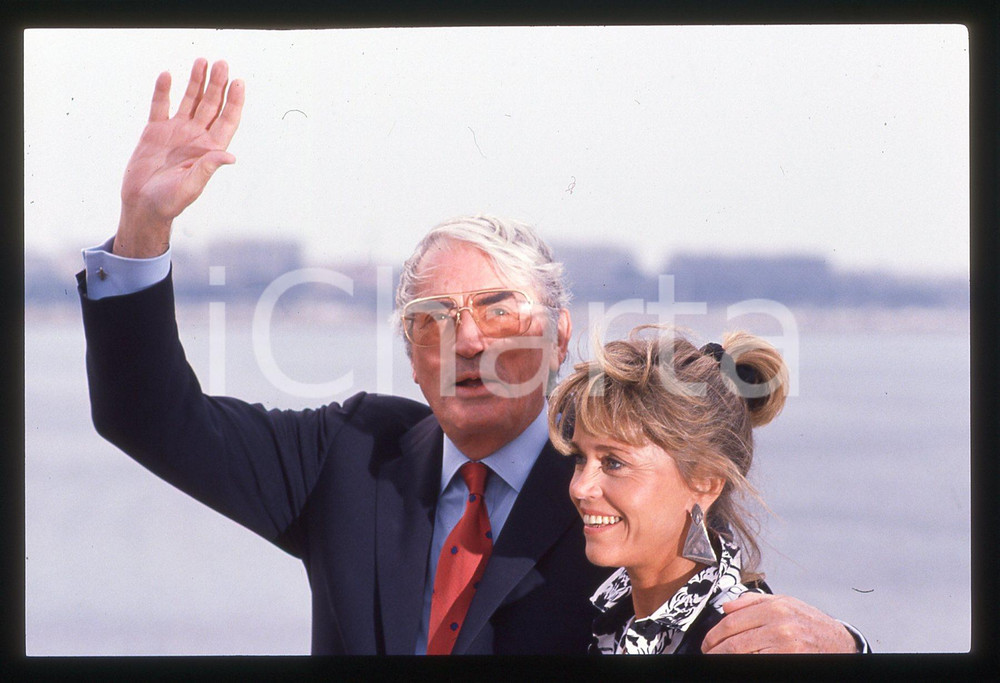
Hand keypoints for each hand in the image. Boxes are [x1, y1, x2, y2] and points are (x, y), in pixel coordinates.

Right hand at [114, 58, 243, 257]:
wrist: (142, 205)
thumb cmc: (169, 202)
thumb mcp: (192, 187)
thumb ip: (208, 168)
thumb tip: (230, 157)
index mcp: (209, 150)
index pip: (226, 120)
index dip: (234, 102)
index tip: (239, 83)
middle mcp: (196, 138)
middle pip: (210, 105)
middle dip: (217, 84)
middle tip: (221, 64)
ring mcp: (176, 132)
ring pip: (190, 101)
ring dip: (196, 82)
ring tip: (202, 62)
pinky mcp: (155, 131)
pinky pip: (161, 106)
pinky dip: (164, 91)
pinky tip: (168, 76)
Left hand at [701, 592, 857, 653]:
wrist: (839, 643)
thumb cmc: (811, 623)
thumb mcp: (785, 602)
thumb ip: (753, 602)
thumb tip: (726, 608)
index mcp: (774, 608)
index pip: (731, 623)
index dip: (713, 636)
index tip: (707, 643)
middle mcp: (779, 626)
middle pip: (734, 642)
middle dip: (715, 651)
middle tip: (708, 654)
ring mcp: (785, 646)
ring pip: (742, 655)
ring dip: (725, 659)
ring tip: (718, 659)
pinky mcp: (788, 660)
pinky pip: (757, 663)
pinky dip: (743, 664)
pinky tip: (738, 663)